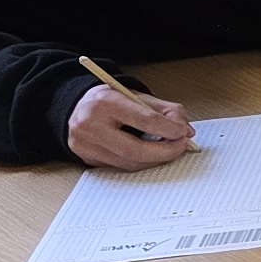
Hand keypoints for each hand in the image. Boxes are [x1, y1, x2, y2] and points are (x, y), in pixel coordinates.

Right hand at [64, 81, 192, 168]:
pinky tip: (151, 154)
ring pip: (129, 163)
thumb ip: (163, 110)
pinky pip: (121, 166)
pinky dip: (141, 162)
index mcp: (105, 103)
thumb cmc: (107, 100)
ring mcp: (87, 145)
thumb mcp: (134, 95)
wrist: (75, 107)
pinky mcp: (88, 159)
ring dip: (155, 160)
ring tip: (169, 150)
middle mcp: (91, 125)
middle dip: (165, 152)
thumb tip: (186, 130)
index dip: (169, 129)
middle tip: (181, 146)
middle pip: (135, 150)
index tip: (183, 132)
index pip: (144, 120)